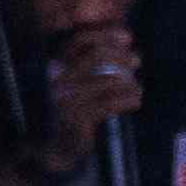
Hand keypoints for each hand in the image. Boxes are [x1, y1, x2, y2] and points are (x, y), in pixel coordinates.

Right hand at [24, 26, 139, 177]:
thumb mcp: (73, 84)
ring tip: (136, 88)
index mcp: (52, 66)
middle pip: (97, 55)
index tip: (127, 36)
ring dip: (129, 82)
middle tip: (136, 61)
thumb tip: (124, 41)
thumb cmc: (66, 114)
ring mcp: (65, 98)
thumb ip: (89, 63)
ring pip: (108, 79)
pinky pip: (111, 102)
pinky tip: (135, 101)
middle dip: (121, 55)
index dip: (106, 35)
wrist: (49, 151)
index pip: (79, 40)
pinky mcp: (77, 118)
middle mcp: (56, 79)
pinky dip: (128, 99)